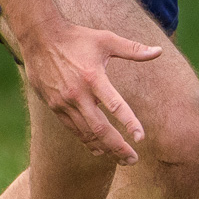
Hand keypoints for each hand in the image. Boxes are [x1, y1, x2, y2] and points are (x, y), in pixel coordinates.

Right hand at [14, 17, 160, 163]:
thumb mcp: (106, 39)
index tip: (140, 138)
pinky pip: (72, 128)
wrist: (40, 39)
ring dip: (103, 148)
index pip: (115, 105)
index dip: (128, 122)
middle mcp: (77, 94)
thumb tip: (159, 51)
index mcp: (93, 77)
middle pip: (99, 128)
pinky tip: (98, 149)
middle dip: (117, 147)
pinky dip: (86, 141)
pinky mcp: (54, 106)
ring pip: (85, 133)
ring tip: (121, 159)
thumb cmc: (77, 38)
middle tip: (133, 160)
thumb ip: (133, 49)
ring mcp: (64, 102)